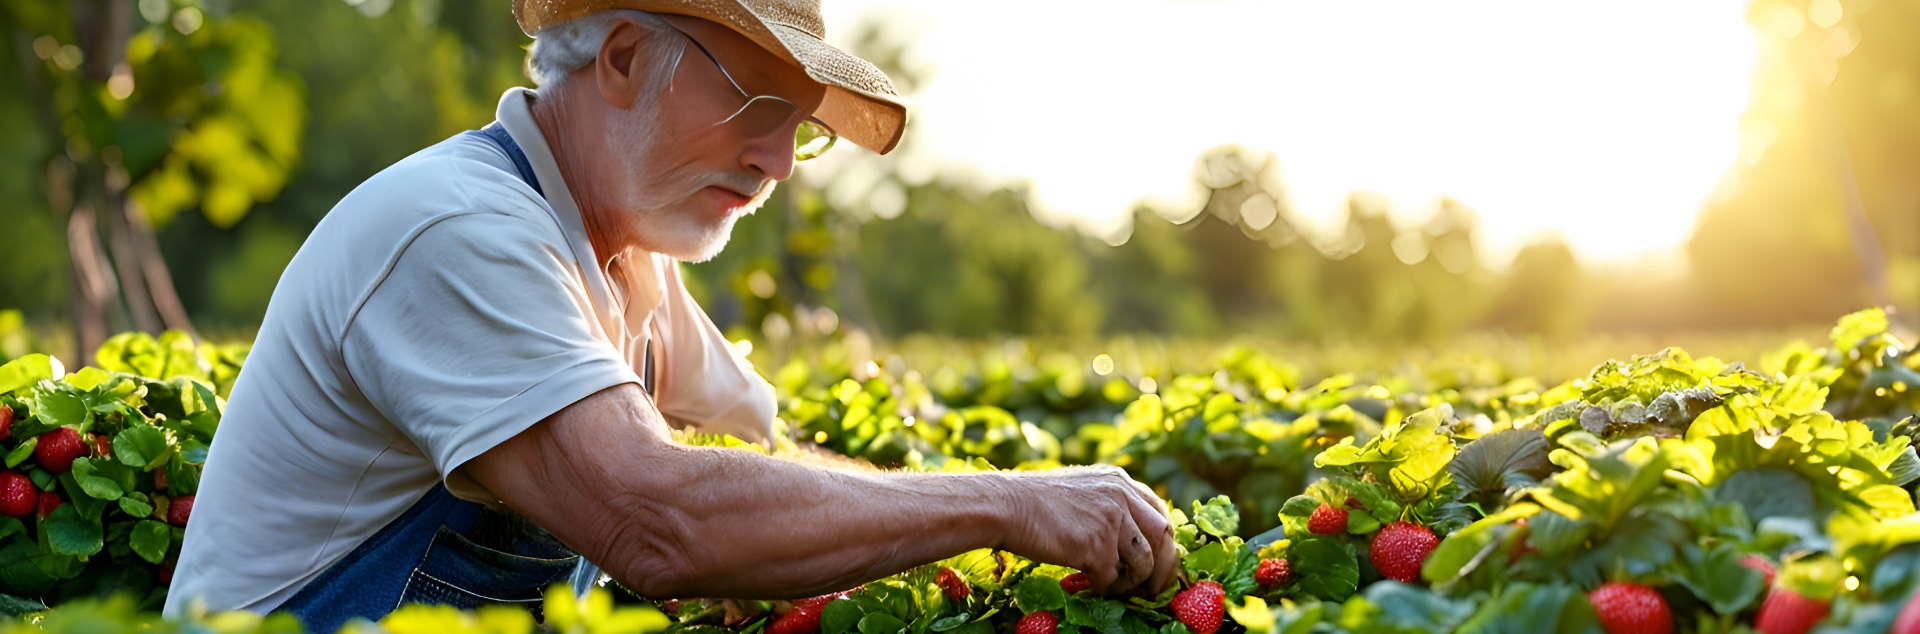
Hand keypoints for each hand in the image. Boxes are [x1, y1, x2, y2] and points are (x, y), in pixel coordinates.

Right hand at [997, 466, 1176, 595]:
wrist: (1003, 505)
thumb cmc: (1033, 503)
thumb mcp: (1081, 490)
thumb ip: (1109, 505)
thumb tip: (1131, 542)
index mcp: (1119, 481)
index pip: (1160, 513)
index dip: (1164, 543)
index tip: (1160, 564)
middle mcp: (1121, 496)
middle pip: (1163, 537)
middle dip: (1163, 569)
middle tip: (1153, 590)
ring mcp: (1111, 520)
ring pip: (1143, 564)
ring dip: (1129, 584)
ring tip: (1109, 587)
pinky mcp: (1096, 546)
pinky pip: (1112, 580)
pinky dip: (1103, 588)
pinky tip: (1086, 582)